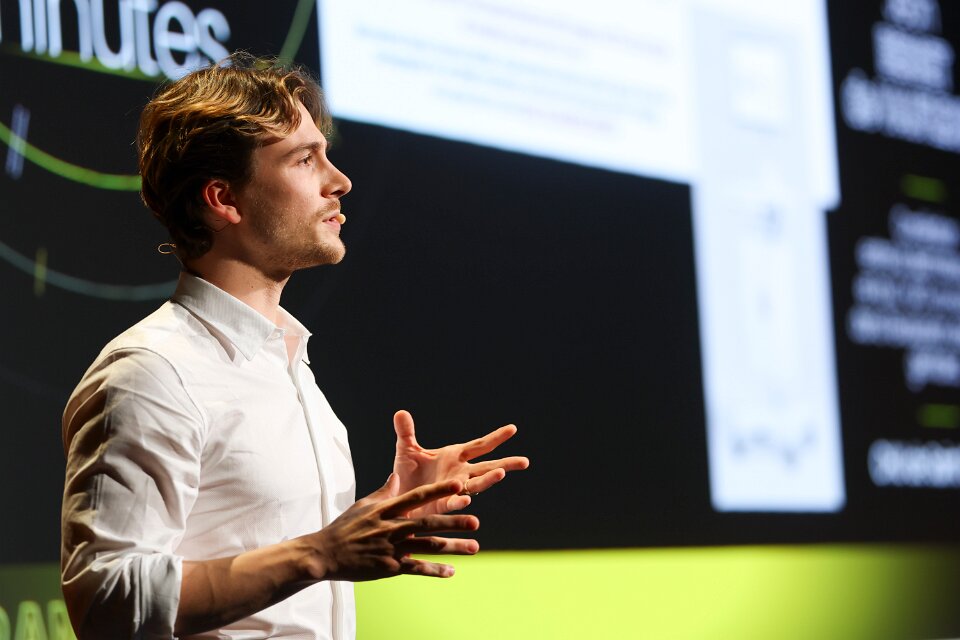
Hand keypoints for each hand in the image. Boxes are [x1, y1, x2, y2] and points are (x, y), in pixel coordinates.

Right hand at [305, 474, 478, 581]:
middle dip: (453, 522)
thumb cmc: (344, 527)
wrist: (325, 554)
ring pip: (427, 547)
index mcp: (387, 509)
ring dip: (453, 547)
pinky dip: (435, 570)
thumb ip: (384, 491)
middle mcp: (392, 527)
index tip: (459, 485)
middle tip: (475, 522)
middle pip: (428, 522)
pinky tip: (451, 571)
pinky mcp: (389, 567)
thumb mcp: (364, 505)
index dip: (439, 490)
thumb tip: (397, 475)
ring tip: (474, 547)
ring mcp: (391, 548)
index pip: (417, 497)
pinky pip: (416, 568)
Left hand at [393, 410, 529, 516]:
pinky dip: (461, 500)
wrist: (395, 500)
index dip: (496, 437)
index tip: (513, 429)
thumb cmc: (405, 475)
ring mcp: (454, 489)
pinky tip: (467, 498)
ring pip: (476, 485)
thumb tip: (400, 412)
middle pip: (487, 467)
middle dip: (506, 464)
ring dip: (488, 480)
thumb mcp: (406, 451)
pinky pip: (454, 502)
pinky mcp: (442, 505)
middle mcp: (459, 473)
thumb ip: (406, 432)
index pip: (480, 446)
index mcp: (454, 456)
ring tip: (501, 473)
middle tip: (525, 461)